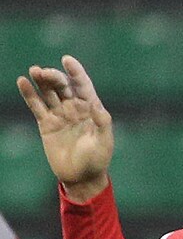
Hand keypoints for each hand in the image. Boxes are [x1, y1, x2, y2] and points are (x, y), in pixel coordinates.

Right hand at [16, 56, 113, 198]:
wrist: (81, 178)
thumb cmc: (96, 160)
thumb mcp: (104, 143)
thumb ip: (102, 124)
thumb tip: (97, 106)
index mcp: (90, 108)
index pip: (82, 84)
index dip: (76, 71)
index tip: (67, 60)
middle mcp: (74, 107)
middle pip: (63, 85)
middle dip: (54, 77)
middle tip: (44, 73)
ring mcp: (59, 114)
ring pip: (48, 92)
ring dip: (41, 80)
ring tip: (34, 71)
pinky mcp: (46, 123)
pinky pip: (36, 105)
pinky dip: (29, 94)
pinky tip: (22, 82)